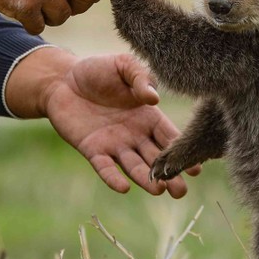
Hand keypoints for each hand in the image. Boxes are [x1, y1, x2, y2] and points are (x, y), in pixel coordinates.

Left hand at [5, 47, 198, 196]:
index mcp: (148, 116)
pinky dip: (113, 178)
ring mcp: (114, 144)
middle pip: (157, 158)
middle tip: (181, 191)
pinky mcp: (92, 150)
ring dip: (147, 180)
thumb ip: (140, 79)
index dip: (182, 150)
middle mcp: (135, 135)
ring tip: (159, 191)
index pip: (170, 136)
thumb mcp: (124, 66)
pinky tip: (124, 187)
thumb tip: (154, 99)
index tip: (196, 166)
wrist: (62, 78)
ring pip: (134, 166)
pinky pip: (105, 167)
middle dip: (170, 174)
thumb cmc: (98, 70)